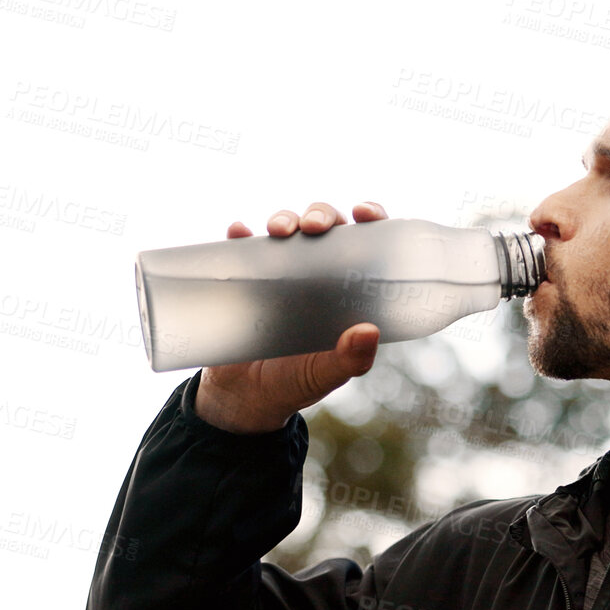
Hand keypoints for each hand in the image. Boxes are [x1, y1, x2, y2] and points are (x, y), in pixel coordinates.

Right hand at [193, 201, 388, 433]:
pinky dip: (240, 234)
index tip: (364, 213)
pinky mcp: (244, 278)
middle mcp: (316, 273)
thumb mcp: (326, 374)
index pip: (365, 243)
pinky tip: (239, 232)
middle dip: (321, 215)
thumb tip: (369, 331)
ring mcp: (278, 272)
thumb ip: (350, 359)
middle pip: (324, 227)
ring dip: (284, 218)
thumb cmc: (295, 382)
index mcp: (346, 289)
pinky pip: (241, 247)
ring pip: (285, 229)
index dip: (370, 219)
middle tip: (314, 227)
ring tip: (278, 230)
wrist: (243, 397)